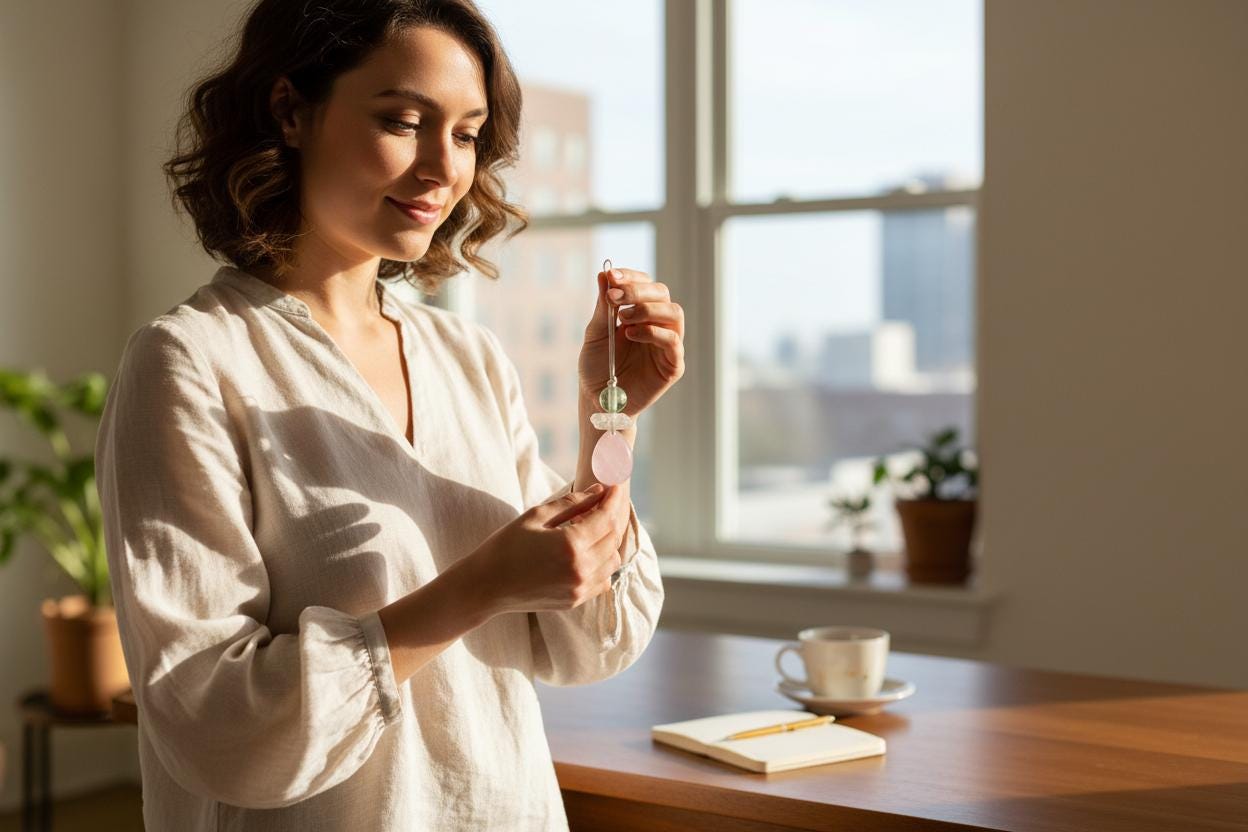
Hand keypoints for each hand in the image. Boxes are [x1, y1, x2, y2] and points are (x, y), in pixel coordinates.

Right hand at [469, 483, 629, 614]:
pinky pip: (603, 579)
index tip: (617, 485)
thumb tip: (598, 490)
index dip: (615, 498)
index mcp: (571, 545)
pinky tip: (589, 550)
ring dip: (610, 540)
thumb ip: (571, 503)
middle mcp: (581, 569)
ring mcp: (580, 588)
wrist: (485, 586)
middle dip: (615, 515)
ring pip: (613, 560)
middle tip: (608, 500)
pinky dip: (603, 562)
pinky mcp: (575, 600)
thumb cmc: (506, 545)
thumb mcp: (536, 516)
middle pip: (614, 537)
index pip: (607, 517)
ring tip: (597, 524)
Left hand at [578, 266, 684, 415]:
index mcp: (640, 312)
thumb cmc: (597, 367)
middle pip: (662, 293)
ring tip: (624, 318)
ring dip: (648, 309)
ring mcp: (668, 343)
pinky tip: (631, 335)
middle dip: (638, 291)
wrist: (598, 400)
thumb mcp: (596, 333)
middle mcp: (658, 323)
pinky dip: (653, 332)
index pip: (645, 283)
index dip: (631, 277)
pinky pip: (673, 341)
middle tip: (614, 297)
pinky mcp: (673, 364)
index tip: (612, 277)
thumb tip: (604, 274)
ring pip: (674, 312)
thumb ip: (603, 306)